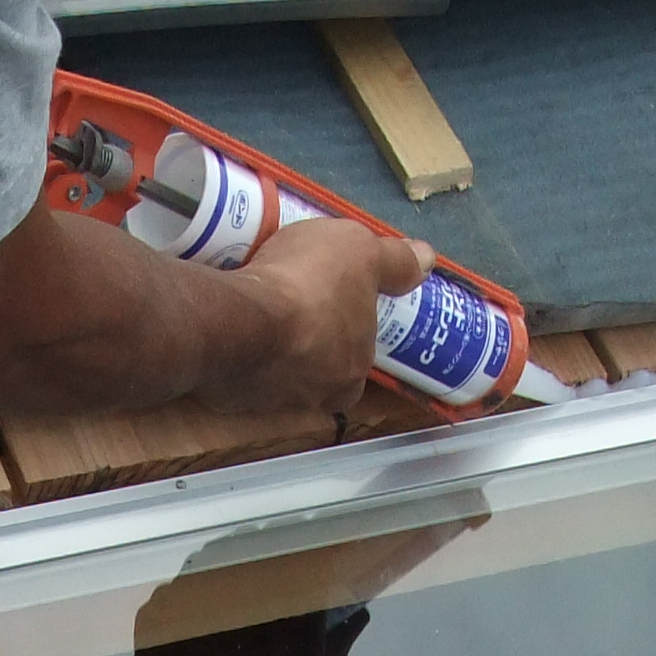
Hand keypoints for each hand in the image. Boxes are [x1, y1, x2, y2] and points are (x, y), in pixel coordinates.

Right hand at [200, 218, 430, 419]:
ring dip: (270, 344)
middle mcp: (316, 398)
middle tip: (291, 298)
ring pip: (276, 371)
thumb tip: (428, 260)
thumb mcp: (362, 252)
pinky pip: (238, 370)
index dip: (346, 323)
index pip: (356, 352)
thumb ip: (395, 261)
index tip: (328, 298)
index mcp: (353, 375)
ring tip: (258, 305)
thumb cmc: (312, 285)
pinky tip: (230, 321)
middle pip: (317, 364)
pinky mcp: (227, 397)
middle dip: (308, 336)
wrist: (240, 317)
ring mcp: (268, 402)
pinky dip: (237, 349)